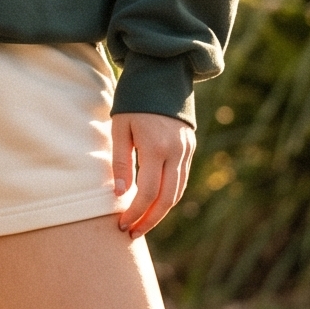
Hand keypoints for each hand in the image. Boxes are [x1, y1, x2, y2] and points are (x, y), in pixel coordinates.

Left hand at [113, 112, 195, 238]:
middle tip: (133, 233)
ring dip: (161, 212)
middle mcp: (176, 152)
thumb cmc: (133, 100)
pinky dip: (169, 195)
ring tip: (143, 223)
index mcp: (156, 147)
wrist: (163, 74)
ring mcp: (186, 150)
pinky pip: (181, 179)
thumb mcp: (119, 128)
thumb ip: (120, 162)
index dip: (135, 213)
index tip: (121, 225)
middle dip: (150, 220)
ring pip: (178, 192)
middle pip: (167, 199)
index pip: (147, 193)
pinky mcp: (190, 147)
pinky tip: (154, 203)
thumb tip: (119, 194)